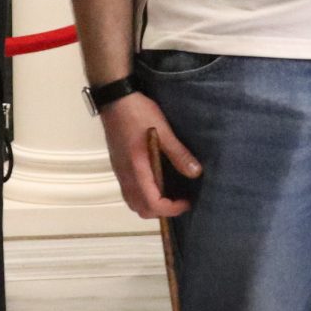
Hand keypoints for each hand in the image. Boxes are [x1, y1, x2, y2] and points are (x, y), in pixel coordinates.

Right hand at [98, 92, 201, 218]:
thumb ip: (178, 153)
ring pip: (133, 201)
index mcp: (136, 170)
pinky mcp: (119, 165)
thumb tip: (195, 173)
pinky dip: (143, 194)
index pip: (152, 204)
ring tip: (169, 192)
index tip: (186, 201)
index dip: (171, 209)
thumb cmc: (138, 113)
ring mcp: (120, 171)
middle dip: (161, 211)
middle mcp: (125, 176)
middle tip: (179, 199)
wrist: (115, 99)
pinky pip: (130, 190)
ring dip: (151, 204)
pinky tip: (157, 180)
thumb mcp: (163, 131)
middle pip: (140, 209)